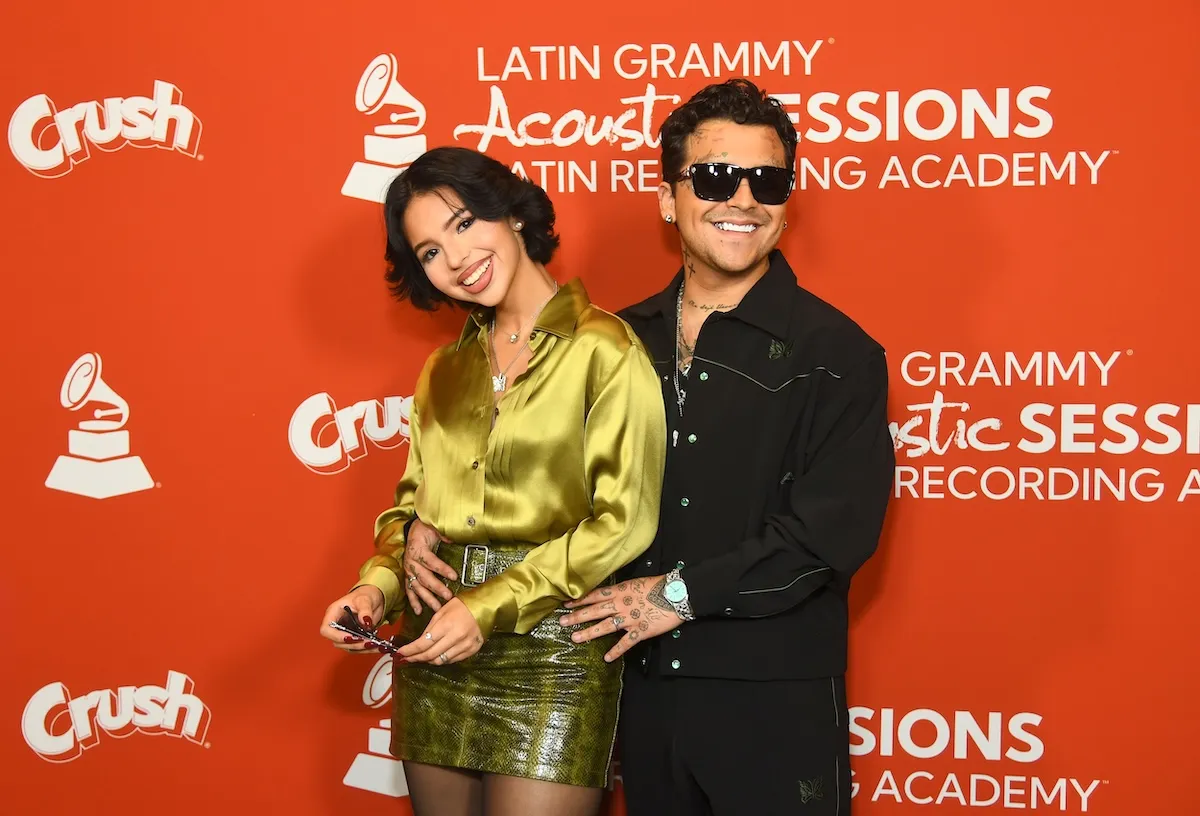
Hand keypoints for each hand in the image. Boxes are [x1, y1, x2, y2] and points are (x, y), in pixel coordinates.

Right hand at [319, 586, 387, 652]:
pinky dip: (368, 649)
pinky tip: (378, 647)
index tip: (350, 637)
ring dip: (362, 648)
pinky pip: (359, 647)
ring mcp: (346, 633)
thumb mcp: (365, 599)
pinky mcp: (355, 638)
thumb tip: (366, 622)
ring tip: (375, 645)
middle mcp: (337, 625)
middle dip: (353, 644)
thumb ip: (365, 610)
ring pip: (349, 647)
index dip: (336, 636)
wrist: (374, 598)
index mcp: (333, 613)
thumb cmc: (364, 595)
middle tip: (367, 641)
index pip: (326, 629)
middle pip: (338, 642)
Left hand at [397, 598, 483, 664]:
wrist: (485, 607)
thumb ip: (430, 628)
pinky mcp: (472, 650)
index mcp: (447, 625)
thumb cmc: (462, 606)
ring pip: (441, 661)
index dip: (410, 650)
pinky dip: (442, 659)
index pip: (423, 643)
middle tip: (407, 658)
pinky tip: (437, 655)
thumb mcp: (442, 611)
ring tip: (420, 657)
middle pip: (430, 655)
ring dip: (428, 660)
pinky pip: (452, 660)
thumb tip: (419, 642)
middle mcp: (456, 637)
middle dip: (416, 658)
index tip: (401, 653)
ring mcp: (465, 645)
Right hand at [403, 519, 457, 613]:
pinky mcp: (408, 575)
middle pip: (424, 577)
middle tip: (448, 596)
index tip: (454, 576)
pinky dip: (413, 601)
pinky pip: (409, 590)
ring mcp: (408, 570)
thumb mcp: (434, 527)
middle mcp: (411, 561)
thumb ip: (443, 533)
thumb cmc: (424, 529)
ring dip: (427, 599)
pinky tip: (419, 611)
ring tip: (437, 608)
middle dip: (436, 588)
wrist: (414, 529)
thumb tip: (453, 538)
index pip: (431, 561)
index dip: (442, 569)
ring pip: (417, 587)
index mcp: (417, 549)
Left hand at [559, 575, 681, 661]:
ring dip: (589, 633)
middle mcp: (621, 605)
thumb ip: (621, 590)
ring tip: (575, 638)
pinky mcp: (640, 631)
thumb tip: (609, 594)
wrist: (676, 594)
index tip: (565, 604)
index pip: (595, 595)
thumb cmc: (657, 586)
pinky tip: (607, 658)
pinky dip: (616, 651)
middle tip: (562, 622)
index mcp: (620, 591)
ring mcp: (630, 619)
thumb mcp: (635, 583)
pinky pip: (626, 642)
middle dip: (577, 616)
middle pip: (595, 611)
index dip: (579, 600)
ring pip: (605, 626)